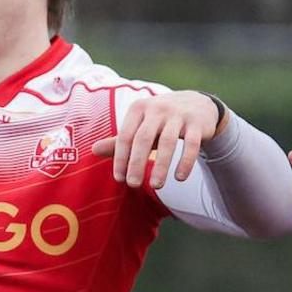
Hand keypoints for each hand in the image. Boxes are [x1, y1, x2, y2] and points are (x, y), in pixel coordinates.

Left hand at [97, 91, 222, 187]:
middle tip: (132, 184)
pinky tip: (179, 178)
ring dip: (162, 166)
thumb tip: (93, 150)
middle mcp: (158, 109)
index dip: (121, 158)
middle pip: (144, 138)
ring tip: (156, 186)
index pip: (126, 135)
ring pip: (169, 142)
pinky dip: (185, 162)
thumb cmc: (161, 120)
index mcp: (139, 108)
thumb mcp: (140, 126)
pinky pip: (191, 145)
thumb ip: (119, 140)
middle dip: (137, 163)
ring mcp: (179, 115)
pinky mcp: (197, 124)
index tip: (119, 178)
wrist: (198, 104)